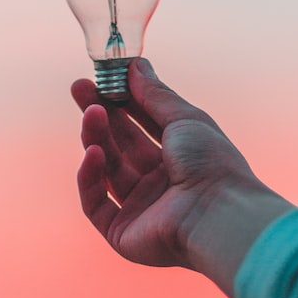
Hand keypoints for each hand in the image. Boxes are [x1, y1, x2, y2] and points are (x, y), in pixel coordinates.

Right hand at [71, 58, 292, 297]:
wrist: (218, 214)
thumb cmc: (211, 163)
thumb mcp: (185, 119)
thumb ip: (155, 94)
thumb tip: (136, 65)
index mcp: (177, 158)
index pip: (140, 125)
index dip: (120, 101)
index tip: (100, 78)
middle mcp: (158, 183)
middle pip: (119, 144)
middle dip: (99, 115)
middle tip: (79, 88)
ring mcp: (140, 208)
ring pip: (107, 169)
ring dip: (96, 139)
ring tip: (91, 113)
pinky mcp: (122, 233)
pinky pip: (96, 204)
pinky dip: (90, 178)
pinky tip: (93, 153)